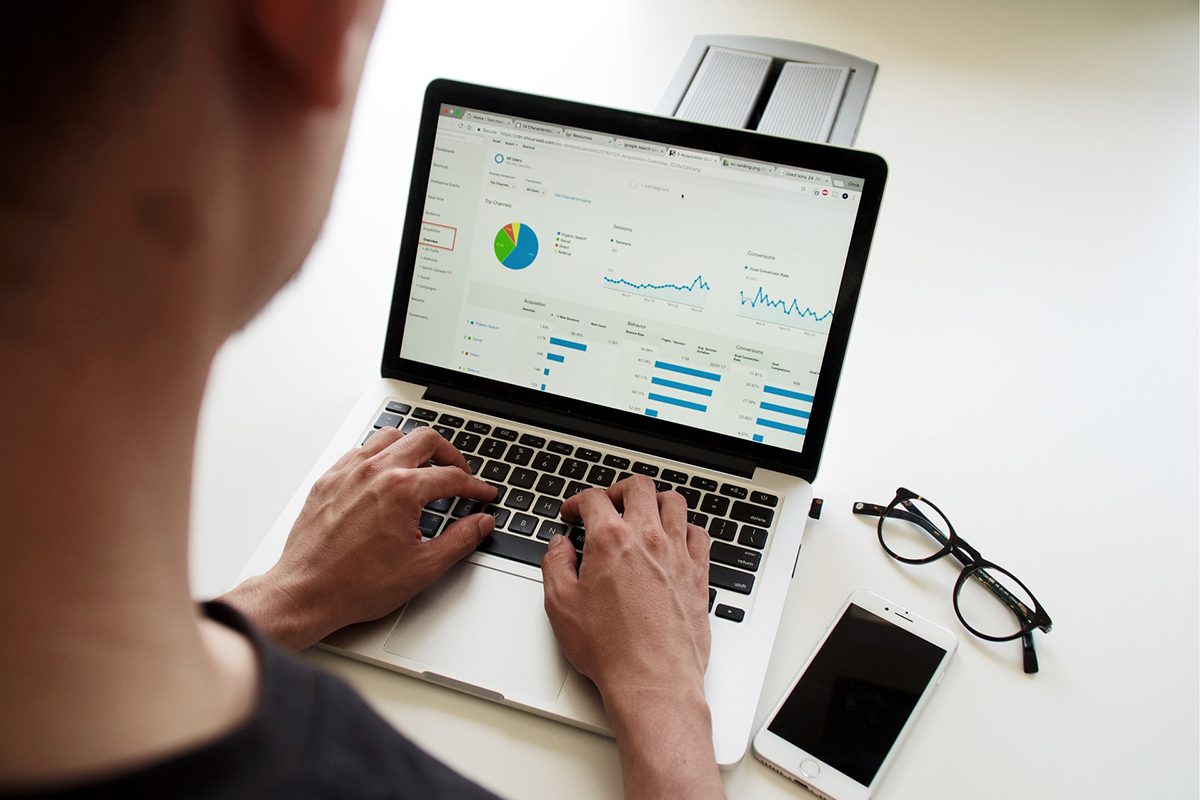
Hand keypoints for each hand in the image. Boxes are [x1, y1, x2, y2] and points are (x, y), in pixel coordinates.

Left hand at [223, 426, 496, 649]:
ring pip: (390, 437)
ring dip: (413, 447)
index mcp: (402, 490)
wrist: (307, 593)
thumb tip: (481, 523)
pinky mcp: (328, 480)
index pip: (451, 476)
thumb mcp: (422, 568)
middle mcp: (375, 472)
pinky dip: (379, 456)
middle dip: (450, 455)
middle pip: (425, 440)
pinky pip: (359, 451)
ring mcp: (348, 472)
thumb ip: (460, 540)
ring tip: (423, 467)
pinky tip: (384, 475)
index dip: (475, 486)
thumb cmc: (356, 584)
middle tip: (460, 473)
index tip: (482, 494)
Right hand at [541, 476, 722, 799]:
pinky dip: (685, 528)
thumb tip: (559, 546)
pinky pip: (698, 534)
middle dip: (618, 490)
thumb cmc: (610, 649)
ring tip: (643, 514)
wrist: (653, 680)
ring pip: (674, 502)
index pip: (594, 499)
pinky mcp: (699, 574)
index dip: (577, 501)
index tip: (572, 513)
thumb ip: (556, 565)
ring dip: (655, 501)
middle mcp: (648, 539)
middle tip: (608, 505)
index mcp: (611, 541)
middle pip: (639, 487)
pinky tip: (675, 539)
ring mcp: (678, 554)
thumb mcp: (561, 606)